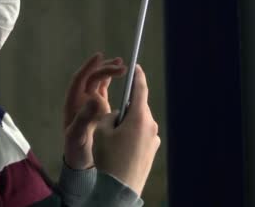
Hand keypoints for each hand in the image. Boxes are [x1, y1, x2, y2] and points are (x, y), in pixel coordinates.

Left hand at [63, 52, 126, 168]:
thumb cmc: (75, 149)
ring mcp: (89, 103)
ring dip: (109, 72)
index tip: (100, 56)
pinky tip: (122, 77)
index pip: (80, 79)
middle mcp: (80, 99)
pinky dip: (111, 82)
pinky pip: (104, 90)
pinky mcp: (98, 108)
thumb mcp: (77, 135)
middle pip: (92, 78)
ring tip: (123, 65)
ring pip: (99, 82)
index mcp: (73, 102)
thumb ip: (84, 118)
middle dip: (106, 69)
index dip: (88, 66)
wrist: (80, 161)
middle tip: (122, 66)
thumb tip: (94, 98)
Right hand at [92, 64, 159, 195]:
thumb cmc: (109, 158)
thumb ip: (109, 116)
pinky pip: (142, 135)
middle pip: (138, 108)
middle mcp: (150, 126)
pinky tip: (121, 149)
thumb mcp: (101, 132)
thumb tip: (117, 115)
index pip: (140, 90)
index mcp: (139, 118)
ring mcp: (154, 139)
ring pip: (139, 123)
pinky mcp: (152, 151)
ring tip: (113, 139)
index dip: (137, 76)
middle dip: (126, 108)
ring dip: (128, 124)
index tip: (136, 66)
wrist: (119, 188)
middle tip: (111, 118)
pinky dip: (132, 136)